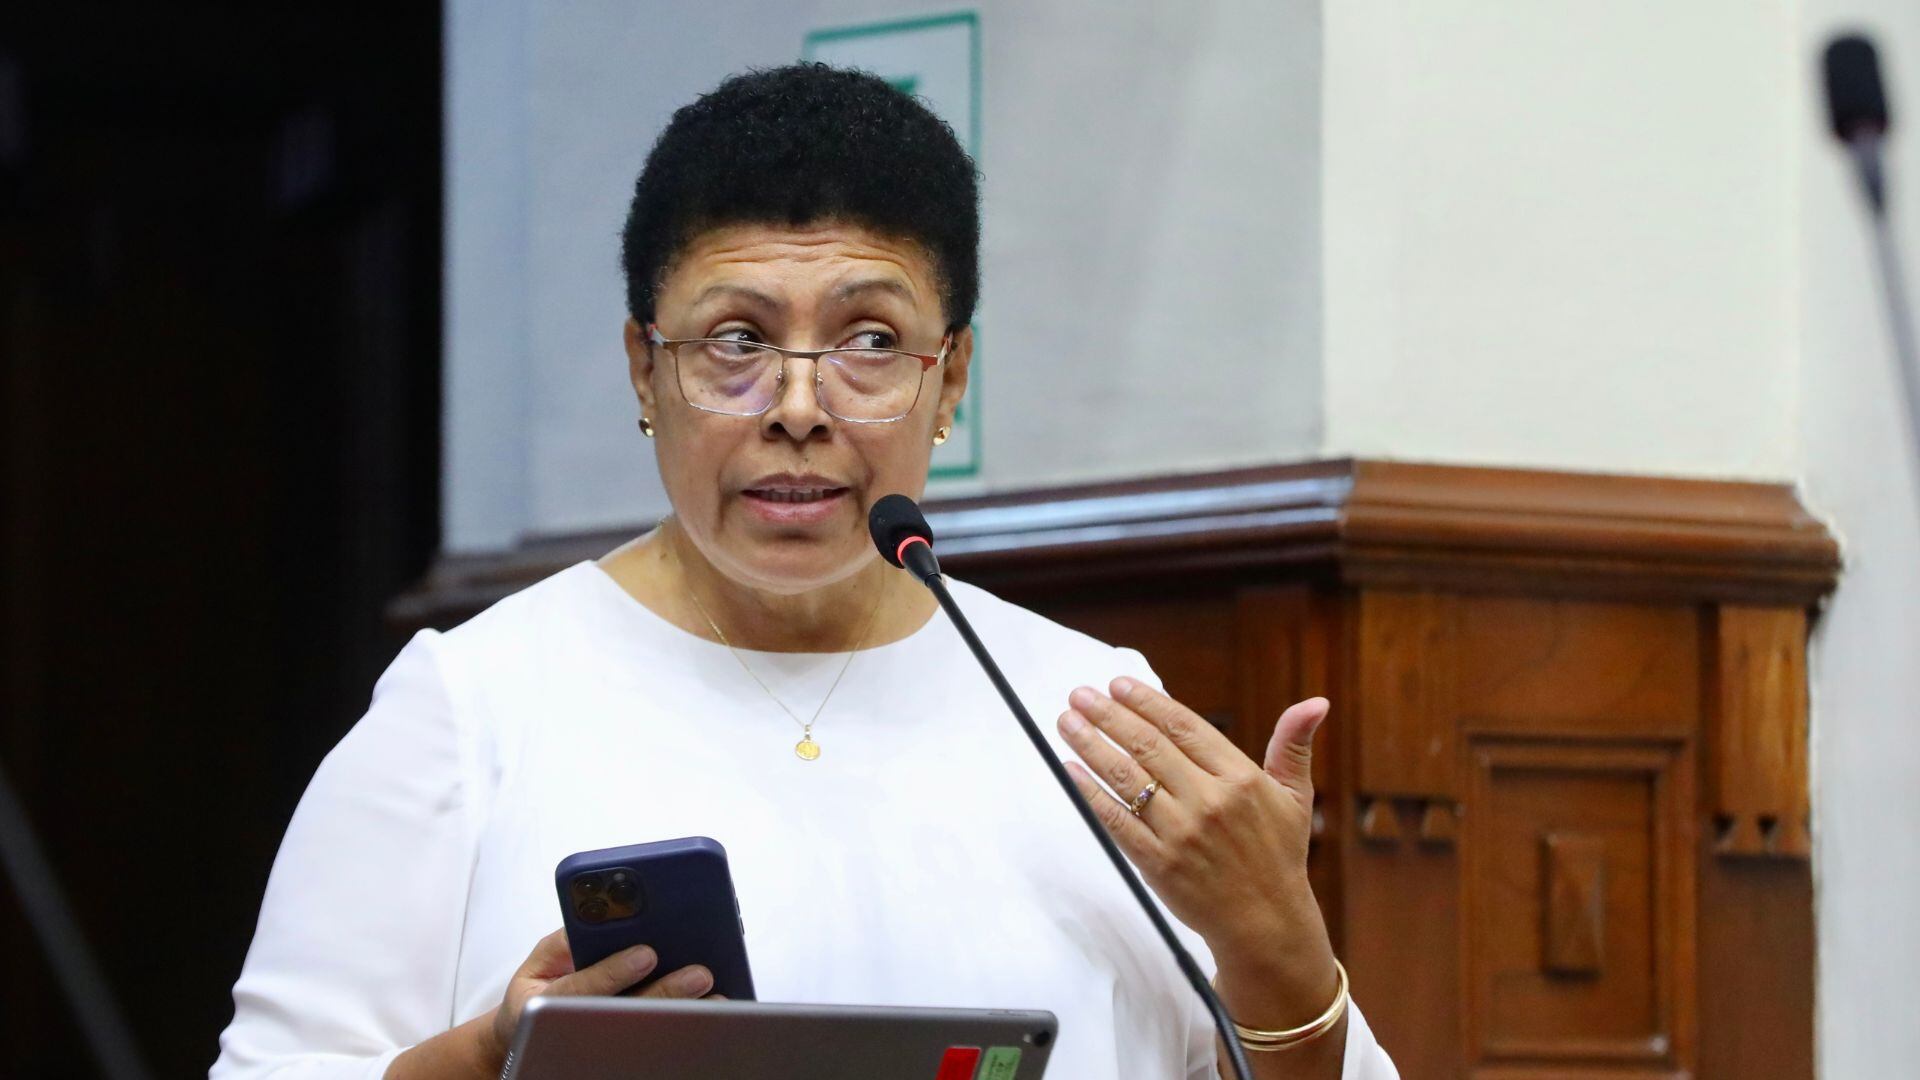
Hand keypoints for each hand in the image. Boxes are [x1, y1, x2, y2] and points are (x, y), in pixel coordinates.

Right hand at [485, 928, 721, 1062]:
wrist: (536, 1035)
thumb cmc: (542, 990)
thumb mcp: (540, 962)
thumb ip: (563, 941)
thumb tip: (594, 917)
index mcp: (547, 1002)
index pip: (581, 991)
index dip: (613, 973)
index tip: (646, 954)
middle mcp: (577, 1028)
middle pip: (625, 1015)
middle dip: (664, 993)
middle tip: (699, 975)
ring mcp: (603, 1044)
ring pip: (646, 1033)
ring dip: (683, 1013)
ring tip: (716, 997)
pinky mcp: (624, 1052)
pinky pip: (658, 1040)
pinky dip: (686, 1027)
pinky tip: (711, 1011)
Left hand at [1057, 678, 1329, 961]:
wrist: (1266, 924)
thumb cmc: (1279, 854)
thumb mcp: (1295, 797)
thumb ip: (1293, 745)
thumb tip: (1315, 701)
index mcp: (1241, 778)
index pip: (1184, 726)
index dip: (1148, 702)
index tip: (1118, 684)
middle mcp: (1210, 801)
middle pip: (1148, 746)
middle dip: (1108, 715)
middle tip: (1079, 694)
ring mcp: (1181, 833)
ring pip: (1126, 778)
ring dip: (1091, 745)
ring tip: (1067, 722)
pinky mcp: (1159, 864)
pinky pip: (1117, 820)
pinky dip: (1090, 793)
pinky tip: (1071, 770)